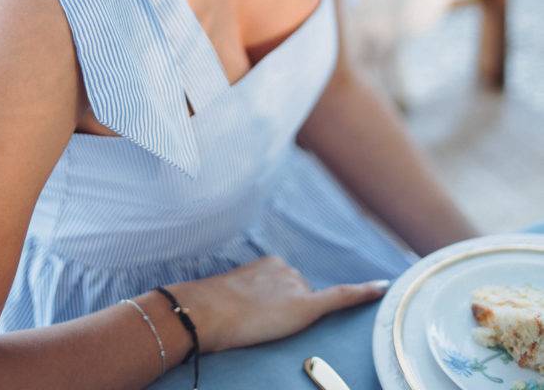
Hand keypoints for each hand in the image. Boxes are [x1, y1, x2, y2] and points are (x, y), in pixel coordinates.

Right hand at [167, 255, 389, 352]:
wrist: (207, 311)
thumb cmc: (211, 308)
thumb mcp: (231, 295)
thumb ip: (249, 295)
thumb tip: (250, 310)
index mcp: (269, 263)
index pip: (287, 284)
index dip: (279, 302)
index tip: (267, 310)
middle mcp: (287, 269)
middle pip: (301, 295)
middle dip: (288, 311)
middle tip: (259, 324)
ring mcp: (297, 286)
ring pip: (309, 306)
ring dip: (294, 319)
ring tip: (262, 328)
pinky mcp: (307, 305)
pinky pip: (340, 297)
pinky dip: (363, 293)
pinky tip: (382, 289)